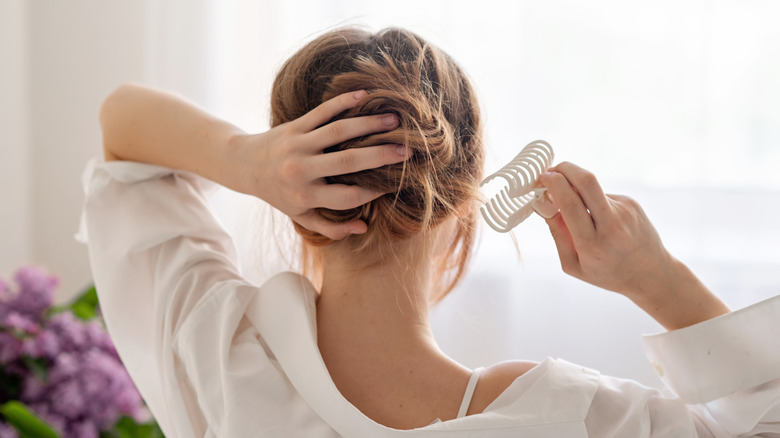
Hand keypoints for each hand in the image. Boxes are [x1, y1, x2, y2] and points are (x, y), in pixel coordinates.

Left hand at [225, 90, 409, 239]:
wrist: (244, 166)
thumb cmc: (279, 193)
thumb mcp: (300, 216)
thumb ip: (331, 227)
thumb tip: (363, 227)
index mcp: (305, 197)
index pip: (347, 197)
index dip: (372, 192)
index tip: (392, 185)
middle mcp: (301, 171)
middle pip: (348, 162)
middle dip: (380, 155)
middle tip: (408, 150)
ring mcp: (298, 145)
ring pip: (338, 131)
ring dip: (369, 124)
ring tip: (394, 120)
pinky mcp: (294, 125)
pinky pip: (322, 111)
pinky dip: (343, 101)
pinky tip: (365, 95)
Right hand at [538, 162, 728, 329]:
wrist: (652, 274)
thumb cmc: (609, 273)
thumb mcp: (573, 265)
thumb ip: (558, 234)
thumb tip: (544, 204)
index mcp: (592, 244)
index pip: (570, 202)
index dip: (553, 184)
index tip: (542, 179)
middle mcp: (612, 225)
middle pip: (586, 180)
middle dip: (564, 168)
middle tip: (551, 172)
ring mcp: (625, 211)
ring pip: (592, 187)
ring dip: (576, 189)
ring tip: (578, 210)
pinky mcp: (632, 203)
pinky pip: (603, 195)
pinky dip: (592, 201)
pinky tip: (600, 219)